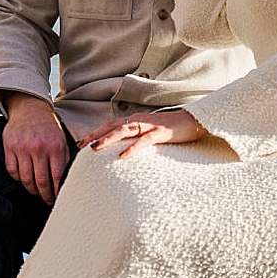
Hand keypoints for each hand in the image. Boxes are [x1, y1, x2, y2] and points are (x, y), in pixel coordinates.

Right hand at [0, 93, 70, 204]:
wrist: (30, 109)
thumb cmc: (49, 128)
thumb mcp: (62, 140)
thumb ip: (65, 159)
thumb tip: (68, 182)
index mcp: (55, 146)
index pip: (57, 177)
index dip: (57, 192)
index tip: (58, 199)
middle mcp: (38, 147)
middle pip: (41, 181)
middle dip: (45, 195)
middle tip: (47, 201)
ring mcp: (22, 147)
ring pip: (25, 179)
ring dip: (32, 190)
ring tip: (36, 192)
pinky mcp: (9, 146)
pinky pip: (12, 171)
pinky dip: (18, 179)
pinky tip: (24, 180)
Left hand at [78, 108, 208, 159]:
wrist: (194, 121)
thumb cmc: (173, 128)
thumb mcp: (151, 132)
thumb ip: (138, 137)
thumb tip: (124, 148)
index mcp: (136, 120)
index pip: (111, 125)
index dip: (96, 132)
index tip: (82, 142)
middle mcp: (139, 120)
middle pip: (112, 126)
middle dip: (96, 135)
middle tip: (81, 146)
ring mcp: (149, 125)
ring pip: (124, 130)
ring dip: (108, 139)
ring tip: (95, 149)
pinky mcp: (161, 133)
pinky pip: (143, 141)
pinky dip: (132, 148)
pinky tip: (123, 156)